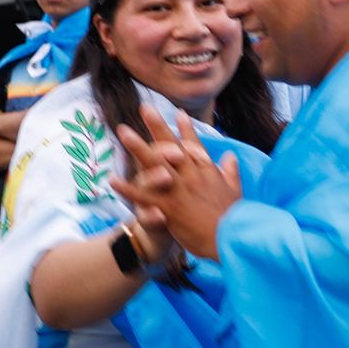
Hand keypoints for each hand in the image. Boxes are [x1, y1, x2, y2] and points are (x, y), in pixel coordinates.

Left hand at [112, 111, 242, 260]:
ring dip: (137, 146)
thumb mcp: (236, 190)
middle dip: (157, 125)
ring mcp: (179, 190)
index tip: (178, 112)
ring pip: (154, 163)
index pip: (195, 145)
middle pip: (171, 145)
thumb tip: (230, 156)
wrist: (231, 239)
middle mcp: (192, 175)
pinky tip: (112, 179)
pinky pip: (143, 196)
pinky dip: (127, 188)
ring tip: (123, 131)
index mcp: (207, 171)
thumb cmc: (235, 217)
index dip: (186, 129)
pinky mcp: (169, 207)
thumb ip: (231, 171)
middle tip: (144, 107)